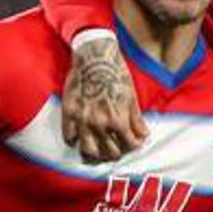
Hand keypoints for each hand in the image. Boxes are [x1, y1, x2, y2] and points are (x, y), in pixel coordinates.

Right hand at [62, 33, 147, 162]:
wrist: (95, 57)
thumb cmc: (116, 73)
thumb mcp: (131, 96)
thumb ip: (136, 119)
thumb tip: (144, 135)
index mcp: (118, 120)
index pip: (129, 145)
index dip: (134, 145)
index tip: (134, 143)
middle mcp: (100, 124)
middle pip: (109, 153)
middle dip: (117, 152)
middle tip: (117, 148)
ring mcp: (82, 120)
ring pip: (88, 151)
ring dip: (96, 154)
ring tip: (99, 150)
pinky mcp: (69, 113)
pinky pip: (69, 136)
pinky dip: (75, 140)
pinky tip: (80, 137)